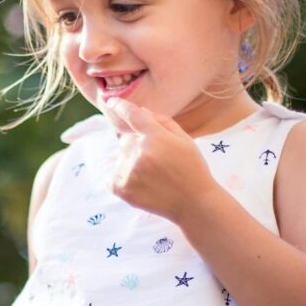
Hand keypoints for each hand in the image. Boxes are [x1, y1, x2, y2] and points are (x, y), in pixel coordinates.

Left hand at [105, 98, 218, 221]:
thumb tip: (140, 110)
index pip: (133, 115)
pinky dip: (122, 179)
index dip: (121, 106)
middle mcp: (141, 152)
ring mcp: (130, 171)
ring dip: (131, 162)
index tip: (111, 101)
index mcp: (157, 137)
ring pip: (120, 158)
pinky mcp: (123, 189)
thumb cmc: (192, 169)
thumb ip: (163, 122)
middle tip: (156, 160)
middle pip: (125, 139)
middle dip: (136, 145)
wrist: (194, 204)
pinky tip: (140, 185)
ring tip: (153, 176)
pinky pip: (112, 177)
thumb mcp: (185, 140)